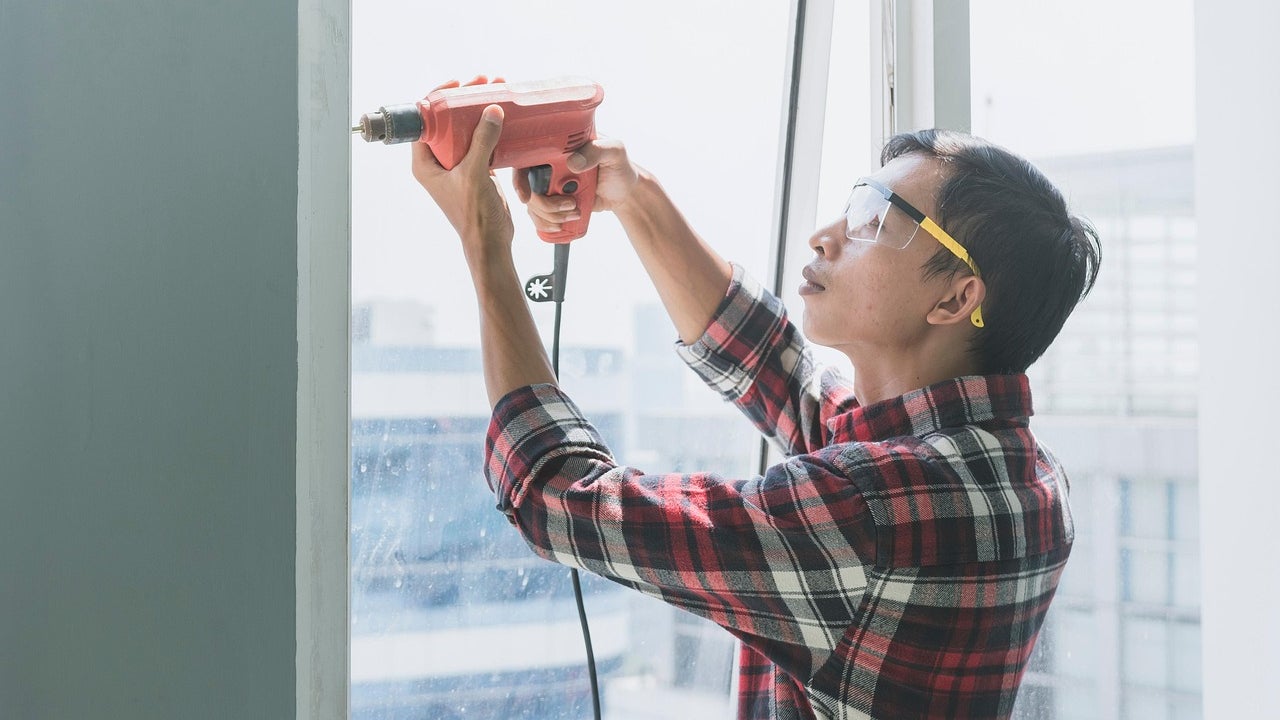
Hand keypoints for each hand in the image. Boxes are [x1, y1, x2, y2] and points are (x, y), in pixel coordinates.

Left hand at [411, 76, 513, 251]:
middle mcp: (438, 161)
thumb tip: (491, 111)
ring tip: (496, 92)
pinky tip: (503, 116)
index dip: (438, 98)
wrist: (491, 241)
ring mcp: (458, 165)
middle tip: (482, 84)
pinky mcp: (477, 169)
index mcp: (425, 163)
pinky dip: (491, 128)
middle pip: (447, 121)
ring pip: (466, 129)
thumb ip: (482, 142)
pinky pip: (482, 142)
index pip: (424, 121)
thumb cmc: (473, 215)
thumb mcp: (474, 175)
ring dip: (480, 112)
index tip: (456, 84)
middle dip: (464, 100)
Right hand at [513, 137, 639, 235]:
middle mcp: (549, 165)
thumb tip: (572, 162)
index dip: (520, 179)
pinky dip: (547, 223)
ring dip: (548, 216)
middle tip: (570, 205)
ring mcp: (550, 186)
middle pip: (527, 187)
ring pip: (532, 204)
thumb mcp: (614, 151)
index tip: (527, 196)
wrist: (625, 191)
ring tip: (574, 214)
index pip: (526, 158)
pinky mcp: (554, 203)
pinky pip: (539, 216)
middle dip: (543, 204)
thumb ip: (596, 151)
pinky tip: (561, 224)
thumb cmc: (619, 166)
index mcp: (557, 147)